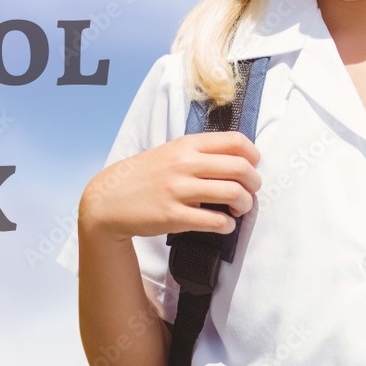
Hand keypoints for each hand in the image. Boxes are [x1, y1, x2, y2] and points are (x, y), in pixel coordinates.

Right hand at [79, 131, 261, 242]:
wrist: (110, 198)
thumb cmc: (145, 175)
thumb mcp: (171, 152)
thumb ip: (200, 153)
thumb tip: (237, 161)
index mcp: (187, 145)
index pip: (235, 141)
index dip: (253, 155)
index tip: (253, 166)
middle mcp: (185, 163)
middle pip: (240, 168)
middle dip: (254, 183)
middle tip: (250, 192)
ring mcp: (179, 190)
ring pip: (232, 193)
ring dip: (245, 204)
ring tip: (239, 209)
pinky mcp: (173, 216)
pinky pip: (215, 221)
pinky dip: (228, 225)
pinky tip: (224, 224)